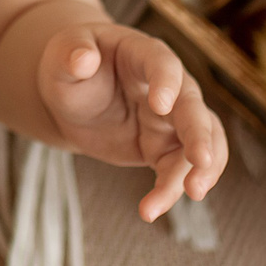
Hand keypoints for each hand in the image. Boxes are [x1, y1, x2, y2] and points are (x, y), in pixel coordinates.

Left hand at [36, 21, 227, 221]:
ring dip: (203, 168)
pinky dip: (172, 190)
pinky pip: (180, 170)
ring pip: (202, 142)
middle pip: (193, 107)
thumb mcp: (62, 55)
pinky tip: (150, 210)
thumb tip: (82, 58)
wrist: (72, 98)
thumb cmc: (70, 66)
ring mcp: (172, 119)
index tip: (160, 106)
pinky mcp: (165, 148)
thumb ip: (71, 54)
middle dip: (200, 134)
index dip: (166, 83)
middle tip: (200, 160)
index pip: (163, 64)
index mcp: (144, 55)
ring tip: (192, 193)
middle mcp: (170, 86)